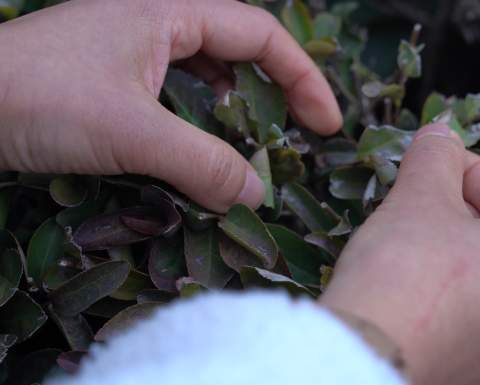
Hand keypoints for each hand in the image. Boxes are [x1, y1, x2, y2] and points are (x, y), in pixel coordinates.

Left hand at [0, 0, 340, 211]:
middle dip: (278, 88)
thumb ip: (201, 164)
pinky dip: (201, 112)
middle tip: (302, 133)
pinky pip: (176, 85)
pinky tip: (202, 136)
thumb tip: (254, 196)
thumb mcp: (131, 133)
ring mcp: (132, 43)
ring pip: (208, 66)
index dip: (303, 79)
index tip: (327, 126)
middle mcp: (156, 17)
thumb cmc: (38, 99)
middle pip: (240, 46)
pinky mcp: (112, 71)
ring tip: (259, 136)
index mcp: (170, 10)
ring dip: (239, 102)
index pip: (260, 35)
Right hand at [320, 124, 479, 384]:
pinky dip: (451, 296)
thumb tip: (441, 133)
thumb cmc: (405, 275)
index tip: (433, 163)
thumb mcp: (419, 198)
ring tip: (409, 244)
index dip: (470, 169)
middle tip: (416, 200)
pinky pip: (478, 317)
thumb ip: (436, 157)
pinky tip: (412, 289)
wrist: (374, 364)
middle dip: (460, 210)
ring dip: (454, 252)